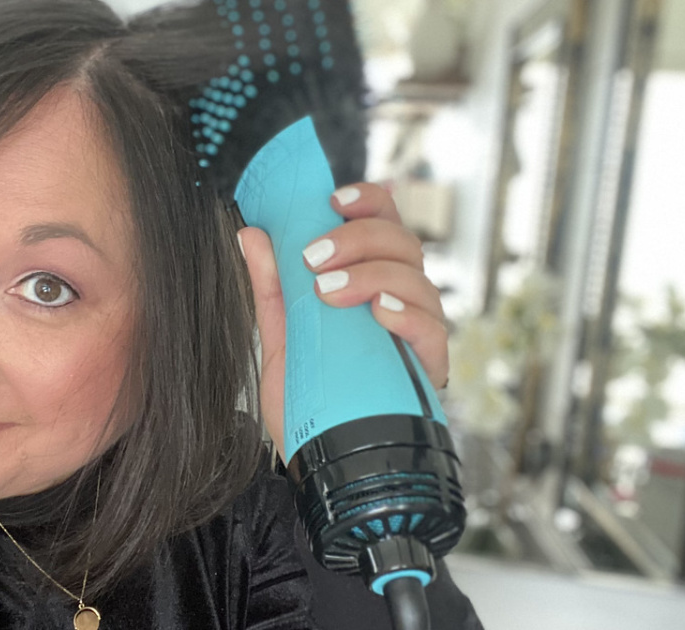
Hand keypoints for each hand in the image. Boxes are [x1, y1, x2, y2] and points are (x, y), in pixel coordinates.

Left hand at [238, 182, 448, 458]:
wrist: (319, 463)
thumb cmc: (309, 398)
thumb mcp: (282, 339)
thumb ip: (272, 288)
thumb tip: (250, 233)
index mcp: (371, 283)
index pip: (386, 223)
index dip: (369, 202)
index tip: (333, 200)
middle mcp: (401, 302)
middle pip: (403, 244)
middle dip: (358, 240)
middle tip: (313, 258)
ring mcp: (417, 336)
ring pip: (419, 281)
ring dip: (373, 275)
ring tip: (328, 292)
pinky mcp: (427, 372)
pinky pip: (434, 333)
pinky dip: (408, 315)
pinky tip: (380, 314)